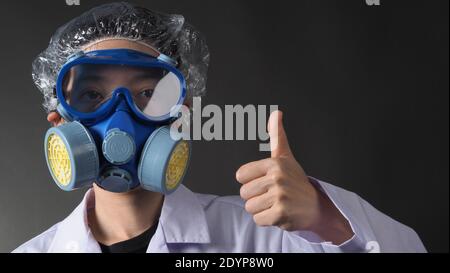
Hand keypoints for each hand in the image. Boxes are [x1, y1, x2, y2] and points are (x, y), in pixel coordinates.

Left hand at [236, 110, 352, 243]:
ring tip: (276, 204)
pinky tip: (280, 214)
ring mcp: (279, 197)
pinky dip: (267, 220)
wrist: (316, 207)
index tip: (266, 182)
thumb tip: (276, 113)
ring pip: (250, 207)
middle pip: (244, 193)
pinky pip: (258, 220)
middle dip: (256, 197)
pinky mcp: (280, 214)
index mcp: (274, 164)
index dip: (251, 181)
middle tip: (273, 195)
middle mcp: (276, 178)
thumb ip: (277, 136)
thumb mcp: (286, 157)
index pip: (240, 176)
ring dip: (261, 209)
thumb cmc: (296, 182)